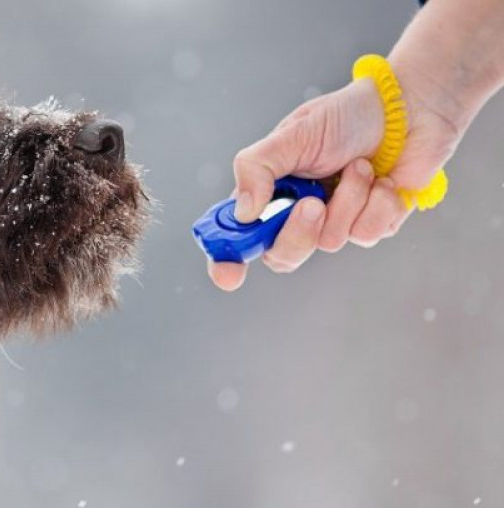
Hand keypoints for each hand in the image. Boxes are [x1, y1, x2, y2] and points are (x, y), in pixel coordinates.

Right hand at [208, 73, 461, 290]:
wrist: (408, 109)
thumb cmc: (345, 116)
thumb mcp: (291, 135)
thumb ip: (256, 169)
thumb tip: (244, 213)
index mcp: (269, 191)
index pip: (238, 236)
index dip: (227, 259)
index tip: (228, 274)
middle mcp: (297, 213)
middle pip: (281, 255)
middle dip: (298, 232)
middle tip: (313, 204)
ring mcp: (335, 222)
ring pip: (330, 241)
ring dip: (349, 199)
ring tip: (360, 166)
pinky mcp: (371, 225)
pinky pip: (368, 234)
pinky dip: (378, 203)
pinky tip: (383, 179)